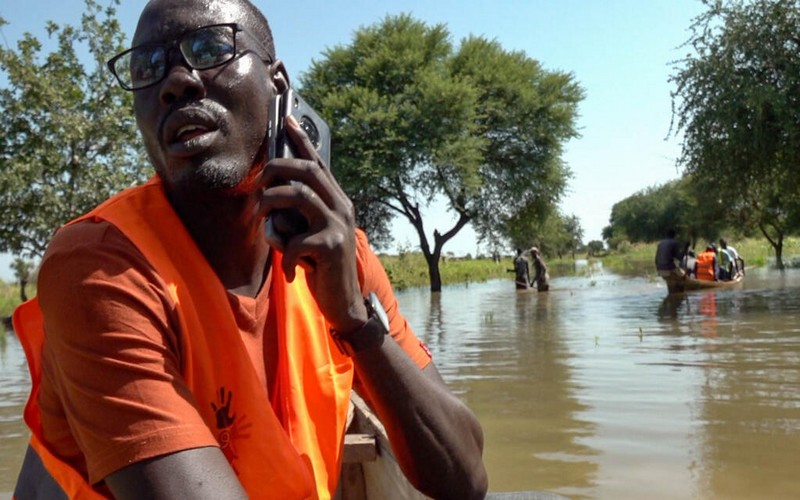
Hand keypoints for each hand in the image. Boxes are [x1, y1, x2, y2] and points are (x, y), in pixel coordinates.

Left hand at [259, 115, 366, 332]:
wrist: (345, 303)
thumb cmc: (323, 268)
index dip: (302, 141)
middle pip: (308, 171)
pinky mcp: (332, 246)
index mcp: (337, 202)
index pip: (319, 164)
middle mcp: (341, 208)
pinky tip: (289, 272)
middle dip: (278, 169)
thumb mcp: (310, 235)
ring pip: (298, 196)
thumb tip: (271, 201)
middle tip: (259, 182)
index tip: (287, 119)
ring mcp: (339, 225)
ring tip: (262, 222)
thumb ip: (297, 216)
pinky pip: (295, 240)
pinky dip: (284, 254)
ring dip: (272, 204)